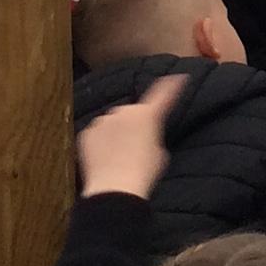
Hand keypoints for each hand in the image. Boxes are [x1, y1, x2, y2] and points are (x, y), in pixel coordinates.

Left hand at [76, 76, 182, 202]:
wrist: (114, 188)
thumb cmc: (143, 174)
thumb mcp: (160, 152)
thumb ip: (154, 134)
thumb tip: (145, 134)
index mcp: (147, 114)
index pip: (163, 94)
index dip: (172, 86)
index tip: (179, 77)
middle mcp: (124, 111)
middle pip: (132, 111)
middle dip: (134, 123)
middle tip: (137, 145)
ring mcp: (102, 121)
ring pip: (112, 122)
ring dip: (116, 132)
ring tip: (120, 155)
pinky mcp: (87, 133)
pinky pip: (97, 133)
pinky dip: (101, 141)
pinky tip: (106, 158)